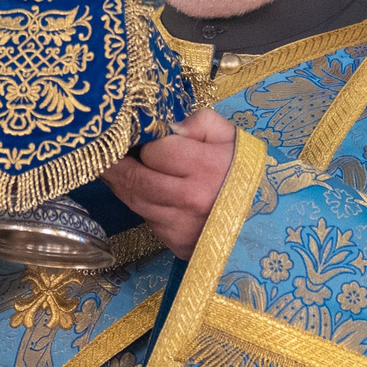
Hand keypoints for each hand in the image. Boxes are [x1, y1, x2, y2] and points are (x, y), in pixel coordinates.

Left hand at [104, 108, 239, 259]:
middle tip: (95, 151)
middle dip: (111, 165)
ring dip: (118, 184)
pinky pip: (147, 219)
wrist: (271, 223)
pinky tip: (139, 191)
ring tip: (108, 168)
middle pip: (134, 179)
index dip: (144, 143)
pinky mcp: (177, 244)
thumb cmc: (249, 175)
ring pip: (134, 201)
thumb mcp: (233, 138)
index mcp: (206, 168)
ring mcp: (181, 226)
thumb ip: (199, 122)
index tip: (134, 136)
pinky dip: (140, 205)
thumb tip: (166, 125)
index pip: (154, 152)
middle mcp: (190, 199)